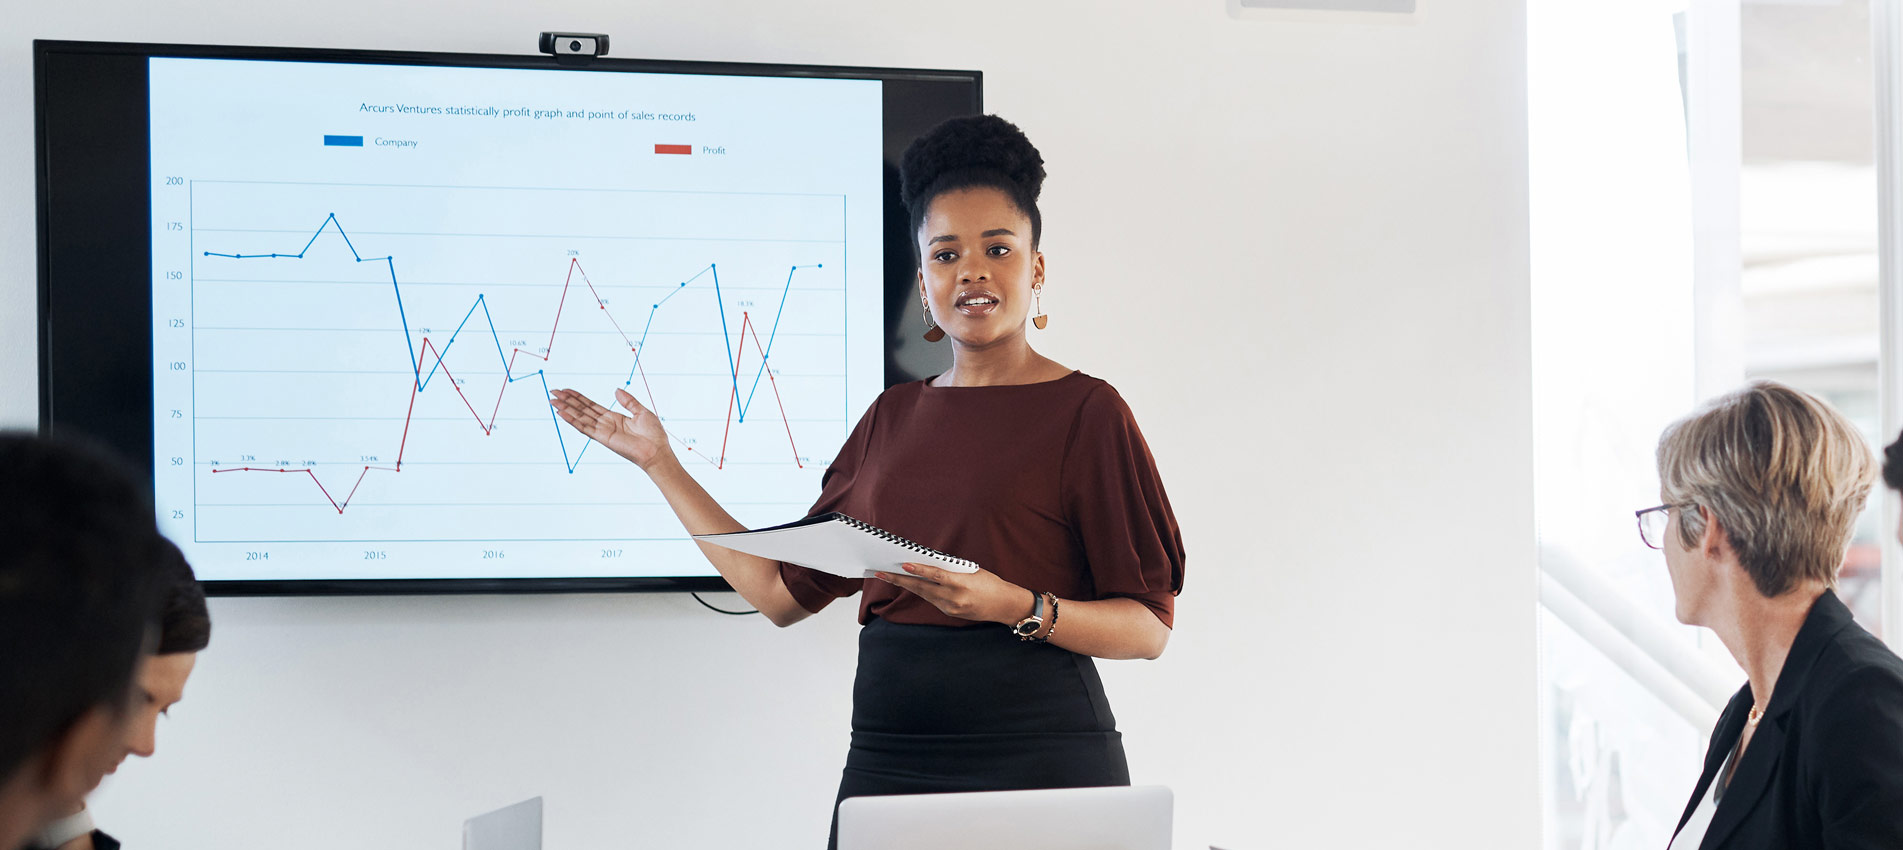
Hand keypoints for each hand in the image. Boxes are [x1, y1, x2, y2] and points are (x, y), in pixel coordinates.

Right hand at [549, 387, 672, 470]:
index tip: (566, 390)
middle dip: (567, 401)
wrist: (657, 451)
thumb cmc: (654, 435)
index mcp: (614, 418)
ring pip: (579, 417)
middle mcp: (605, 424)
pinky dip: (572, 420)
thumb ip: (628, 401)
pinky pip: (584, 428)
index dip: (578, 397)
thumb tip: (616, 390)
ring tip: (553, 400)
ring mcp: (602, 431)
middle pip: (581, 410)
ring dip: (565, 409)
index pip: (591, 406)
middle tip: (553, 392)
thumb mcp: (642, 412)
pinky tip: (561, 413)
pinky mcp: (603, 438)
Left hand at [875, 564, 1027, 624]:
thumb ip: (952, 569)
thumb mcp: (973, 571)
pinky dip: (922, 591)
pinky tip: (912, 585)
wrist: (1004, 605)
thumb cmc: (991, 583)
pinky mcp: (950, 613)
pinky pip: (932, 600)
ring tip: (891, 576)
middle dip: (900, 580)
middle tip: (881, 573)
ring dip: (908, 585)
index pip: (935, 576)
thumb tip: (930, 564)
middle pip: (922, 588)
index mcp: (961, 584)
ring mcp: (950, 608)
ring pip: (924, 595)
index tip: (903, 565)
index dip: (918, 571)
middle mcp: (954, 599)